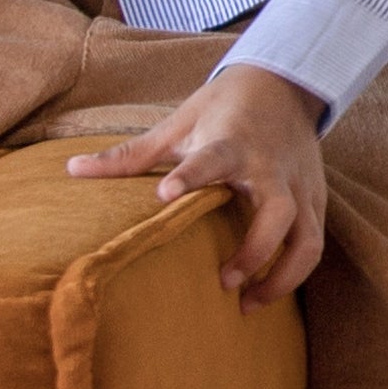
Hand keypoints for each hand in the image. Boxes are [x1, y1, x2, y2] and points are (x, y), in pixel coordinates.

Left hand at [64, 62, 330, 298]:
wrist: (285, 83)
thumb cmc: (224, 107)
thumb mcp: (178, 123)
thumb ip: (131, 155)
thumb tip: (72, 170)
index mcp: (233, 143)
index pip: (214, 160)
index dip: (191, 177)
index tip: (165, 194)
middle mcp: (272, 168)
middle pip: (278, 214)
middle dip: (254, 251)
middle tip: (223, 281)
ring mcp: (300, 185)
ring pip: (306, 239)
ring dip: (281, 276)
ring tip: (247, 304)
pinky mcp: (315, 199)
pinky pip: (312, 244)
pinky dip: (293, 272)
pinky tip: (265, 292)